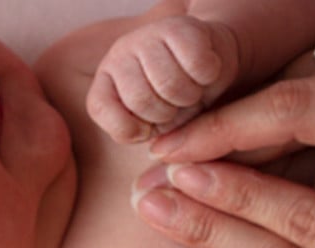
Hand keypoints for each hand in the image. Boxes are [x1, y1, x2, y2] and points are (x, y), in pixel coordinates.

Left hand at [88, 15, 238, 143]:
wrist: (212, 59)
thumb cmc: (182, 101)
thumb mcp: (162, 128)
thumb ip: (153, 142)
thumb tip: (156, 153)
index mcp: (106, 84)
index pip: (101, 110)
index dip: (132, 128)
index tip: (151, 129)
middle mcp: (119, 56)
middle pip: (140, 100)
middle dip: (168, 113)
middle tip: (177, 106)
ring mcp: (146, 37)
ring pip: (169, 83)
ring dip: (190, 95)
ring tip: (191, 90)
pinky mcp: (178, 27)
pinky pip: (195, 64)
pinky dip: (206, 76)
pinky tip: (204, 73)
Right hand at [148, 0, 314, 184]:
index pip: (290, 115)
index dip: (222, 138)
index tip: (170, 159)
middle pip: (283, 88)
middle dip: (219, 124)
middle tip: (163, 160)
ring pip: (312, 69)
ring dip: (260, 106)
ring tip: (209, 145)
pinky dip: (311, 88)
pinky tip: (289, 114)